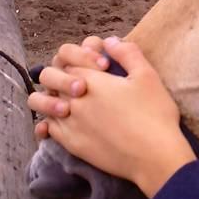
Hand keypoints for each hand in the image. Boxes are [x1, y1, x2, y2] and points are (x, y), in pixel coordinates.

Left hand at [33, 37, 195, 198]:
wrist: (154, 156)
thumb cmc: (154, 114)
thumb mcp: (147, 76)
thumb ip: (127, 53)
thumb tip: (109, 41)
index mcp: (91, 79)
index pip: (69, 59)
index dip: (82, 59)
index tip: (102, 67)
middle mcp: (74, 100)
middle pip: (51, 78)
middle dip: (62, 75)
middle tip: (83, 83)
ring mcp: (70, 123)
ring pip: (43, 104)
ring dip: (52, 98)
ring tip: (68, 101)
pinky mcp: (72, 145)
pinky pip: (49, 129)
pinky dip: (51, 122)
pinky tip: (65, 121)